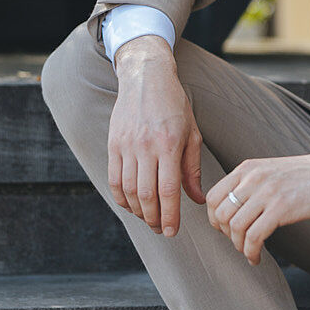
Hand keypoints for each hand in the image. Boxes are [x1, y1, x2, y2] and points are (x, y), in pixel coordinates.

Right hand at [106, 39, 206, 235]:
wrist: (146, 78)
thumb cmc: (175, 106)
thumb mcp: (192, 133)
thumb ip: (192, 168)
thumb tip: (197, 199)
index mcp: (169, 145)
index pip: (168, 190)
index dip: (169, 215)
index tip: (172, 231)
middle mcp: (145, 147)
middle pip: (146, 195)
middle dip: (153, 218)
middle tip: (161, 230)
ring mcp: (126, 146)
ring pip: (128, 190)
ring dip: (138, 211)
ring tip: (149, 220)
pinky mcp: (113, 144)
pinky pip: (114, 178)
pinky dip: (121, 197)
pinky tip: (131, 206)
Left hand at [206, 141, 309, 264]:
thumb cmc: (309, 174)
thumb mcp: (272, 170)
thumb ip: (251, 183)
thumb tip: (234, 207)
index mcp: (248, 169)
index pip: (213, 196)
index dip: (214, 219)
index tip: (224, 230)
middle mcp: (253, 179)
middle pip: (221, 214)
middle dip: (225, 235)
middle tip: (238, 242)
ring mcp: (267, 193)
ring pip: (235, 227)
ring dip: (238, 246)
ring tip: (250, 251)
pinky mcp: (282, 209)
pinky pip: (254, 237)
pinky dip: (251, 252)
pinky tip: (257, 257)